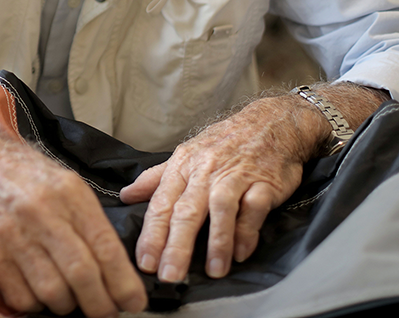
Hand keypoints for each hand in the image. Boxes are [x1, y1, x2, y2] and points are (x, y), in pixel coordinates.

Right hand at [0, 139, 147, 316]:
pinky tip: (37, 293)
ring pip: (53, 293)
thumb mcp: (64, 181)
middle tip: (106, 312)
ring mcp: (12, 235)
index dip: (124, 283)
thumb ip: (88, 219)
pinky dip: (35, 304)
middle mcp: (42, 214)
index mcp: (68, 194)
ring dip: (67, 306)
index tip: (133, 301)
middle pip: (82, 276)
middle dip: (101, 305)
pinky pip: (21, 298)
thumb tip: (115, 265)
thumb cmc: (19, 172)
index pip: (105, 248)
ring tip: (70, 301)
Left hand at [119, 97, 321, 282]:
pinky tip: (241, 253)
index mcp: (183, 166)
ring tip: (213, 271)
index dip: (152, 234)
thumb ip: (156, 178)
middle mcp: (206, 171)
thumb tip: (126, 195)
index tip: (144, 262)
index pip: (161, 204)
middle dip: (176, 245)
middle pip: (187, 211)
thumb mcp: (186, 154)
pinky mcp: (265, 183)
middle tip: (169, 275)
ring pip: (220, 209)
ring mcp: (236, 177)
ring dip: (217, 242)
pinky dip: (248, 231)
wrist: (271, 122)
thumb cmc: (224, 143)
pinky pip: (254, 208)